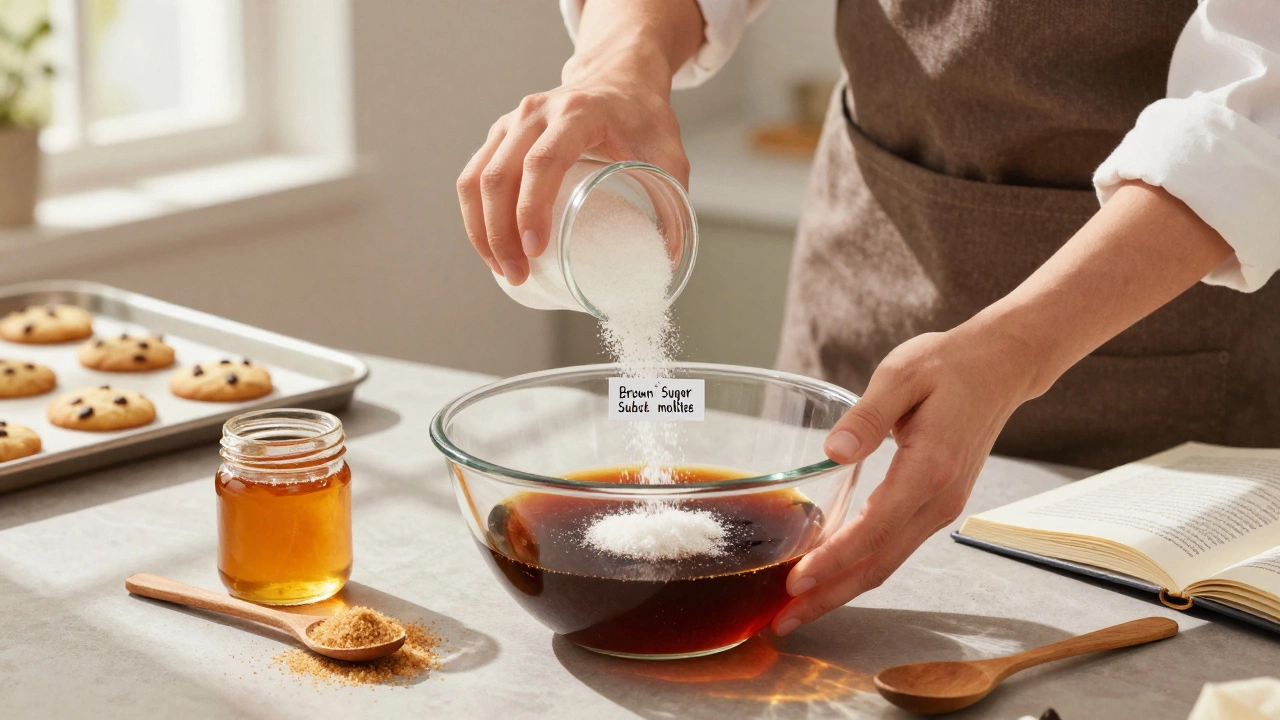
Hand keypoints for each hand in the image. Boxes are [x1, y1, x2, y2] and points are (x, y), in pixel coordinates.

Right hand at [456, 50, 687, 284]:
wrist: (619, 77)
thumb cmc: (642, 117)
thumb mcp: (669, 153)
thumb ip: (674, 202)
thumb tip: (668, 261)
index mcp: (577, 113)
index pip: (543, 161)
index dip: (533, 208)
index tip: (535, 249)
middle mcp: (536, 113)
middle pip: (499, 175)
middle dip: (501, 233)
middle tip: (518, 274)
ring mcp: (512, 122)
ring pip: (475, 179)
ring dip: (481, 230)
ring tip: (502, 269)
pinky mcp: (500, 135)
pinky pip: (472, 177)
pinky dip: (475, 216)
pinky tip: (489, 247)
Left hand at [772, 328, 1040, 635]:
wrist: (1000, 367)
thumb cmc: (949, 365)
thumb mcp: (902, 373)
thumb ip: (868, 414)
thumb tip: (836, 450)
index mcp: (927, 470)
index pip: (872, 530)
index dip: (833, 561)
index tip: (796, 581)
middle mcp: (937, 500)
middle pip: (878, 564)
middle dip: (830, 596)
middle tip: (784, 620)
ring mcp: (940, 507)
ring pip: (886, 562)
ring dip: (842, 588)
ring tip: (799, 608)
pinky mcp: (936, 504)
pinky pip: (893, 547)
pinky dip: (860, 567)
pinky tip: (831, 572)